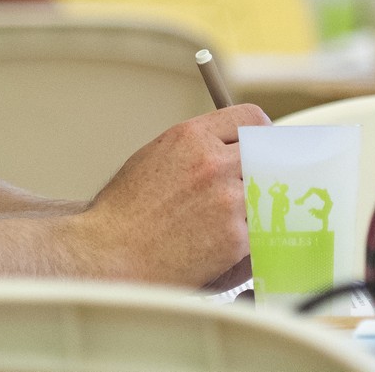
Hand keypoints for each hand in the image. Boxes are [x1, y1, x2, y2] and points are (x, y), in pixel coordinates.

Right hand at [75, 104, 268, 286]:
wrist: (110, 255)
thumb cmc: (124, 213)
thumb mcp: (155, 157)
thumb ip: (196, 148)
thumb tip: (225, 148)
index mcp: (192, 137)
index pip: (250, 118)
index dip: (259, 134)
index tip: (261, 147)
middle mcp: (213, 163)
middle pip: (264, 156)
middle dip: (258, 172)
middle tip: (246, 189)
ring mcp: (227, 200)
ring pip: (263, 196)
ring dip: (251, 209)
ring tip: (221, 224)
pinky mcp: (235, 238)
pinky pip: (258, 234)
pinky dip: (245, 242)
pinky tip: (220, 247)